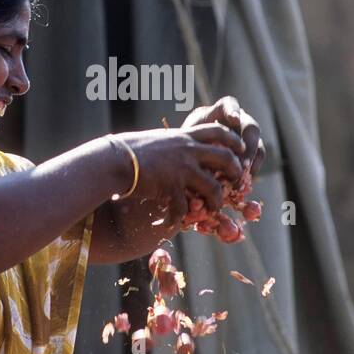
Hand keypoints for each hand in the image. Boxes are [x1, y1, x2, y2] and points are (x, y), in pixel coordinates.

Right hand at [113, 124, 245, 220]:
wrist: (113, 160)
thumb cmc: (129, 150)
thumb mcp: (158, 140)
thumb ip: (174, 143)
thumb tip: (180, 143)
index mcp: (184, 136)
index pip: (218, 131)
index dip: (233, 140)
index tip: (240, 149)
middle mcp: (187, 150)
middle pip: (226, 158)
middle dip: (235, 172)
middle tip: (236, 182)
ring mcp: (181, 169)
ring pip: (213, 188)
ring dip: (216, 201)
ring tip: (214, 209)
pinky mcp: (171, 187)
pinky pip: (185, 207)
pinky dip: (181, 217)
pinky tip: (174, 222)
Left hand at [181, 96, 264, 177]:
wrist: (190, 154)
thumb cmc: (187, 143)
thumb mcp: (186, 139)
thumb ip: (194, 142)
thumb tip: (202, 155)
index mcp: (220, 111)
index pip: (229, 104)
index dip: (233, 111)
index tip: (234, 119)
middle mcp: (238, 120)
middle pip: (250, 127)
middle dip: (248, 146)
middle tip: (242, 164)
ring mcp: (246, 136)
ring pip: (258, 145)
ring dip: (252, 161)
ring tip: (243, 176)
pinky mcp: (251, 151)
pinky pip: (257, 159)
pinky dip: (252, 170)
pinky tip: (243, 181)